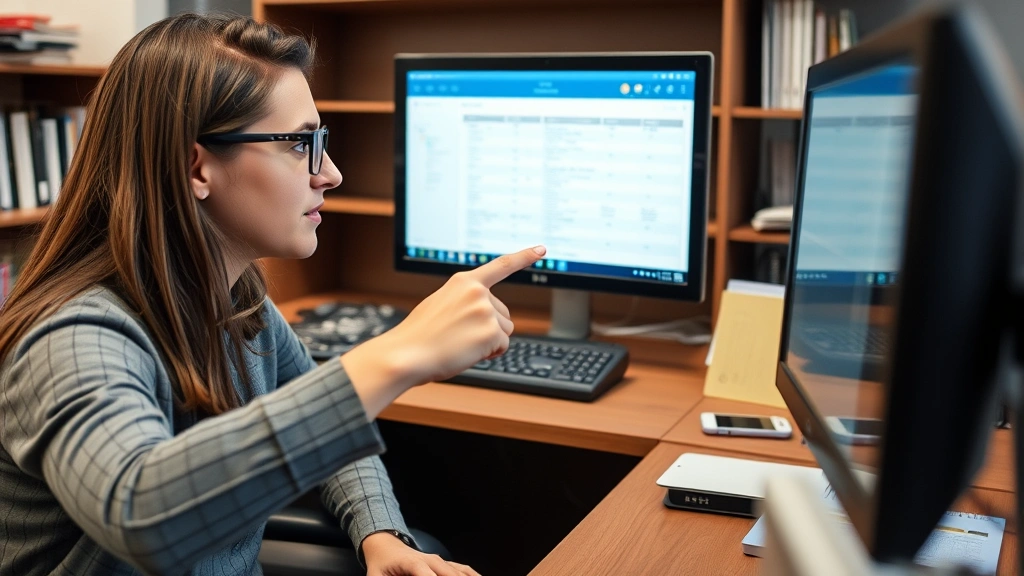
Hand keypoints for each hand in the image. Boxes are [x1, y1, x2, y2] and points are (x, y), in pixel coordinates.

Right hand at [341, 245, 544, 417]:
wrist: (406, 354)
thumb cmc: (419, 336)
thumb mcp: (440, 304)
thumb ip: (464, 301)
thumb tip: (486, 313)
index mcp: (463, 282)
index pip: (500, 266)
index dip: (523, 257)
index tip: (541, 249)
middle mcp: (478, 292)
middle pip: (503, 314)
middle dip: (489, 328)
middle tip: (459, 336)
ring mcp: (485, 310)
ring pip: (504, 332)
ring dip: (488, 342)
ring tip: (459, 343)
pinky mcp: (491, 331)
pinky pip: (502, 347)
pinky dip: (488, 354)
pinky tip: (466, 352)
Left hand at [362, 532, 481, 575]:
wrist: (386, 546)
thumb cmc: (381, 565)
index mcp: (412, 562)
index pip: (428, 575)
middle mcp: (431, 560)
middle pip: (449, 574)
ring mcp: (440, 561)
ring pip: (460, 572)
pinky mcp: (446, 565)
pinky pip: (464, 571)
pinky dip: (473, 575)